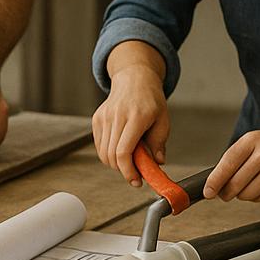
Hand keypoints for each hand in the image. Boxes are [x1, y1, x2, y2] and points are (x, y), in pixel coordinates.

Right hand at [91, 65, 168, 186]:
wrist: (134, 79)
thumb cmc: (151, 100)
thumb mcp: (163, 120)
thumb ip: (159, 143)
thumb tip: (157, 164)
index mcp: (136, 117)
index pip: (123, 152)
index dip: (128, 171)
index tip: (136, 180)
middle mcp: (117, 116)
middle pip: (112, 156)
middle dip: (124, 170)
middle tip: (136, 173)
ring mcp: (104, 117)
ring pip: (103, 153)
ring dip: (116, 163)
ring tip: (130, 159)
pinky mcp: (97, 119)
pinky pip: (99, 146)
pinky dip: (108, 154)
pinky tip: (120, 149)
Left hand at [203, 127, 259, 200]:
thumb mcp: (253, 141)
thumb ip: (234, 158)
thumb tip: (215, 182)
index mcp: (252, 140)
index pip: (228, 163)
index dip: (215, 180)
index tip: (208, 191)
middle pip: (237, 183)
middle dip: (226, 192)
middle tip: (225, 193)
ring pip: (249, 193)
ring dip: (242, 195)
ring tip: (246, 186)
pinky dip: (256, 197)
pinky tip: (259, 187)